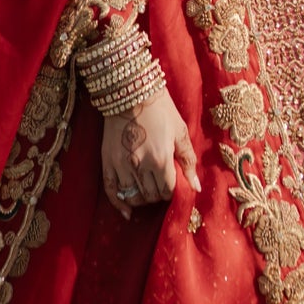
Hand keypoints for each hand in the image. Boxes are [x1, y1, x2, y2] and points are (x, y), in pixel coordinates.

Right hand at [101, 87, 200, 220]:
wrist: (131, 90)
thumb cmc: (160, 109)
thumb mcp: (180, 131)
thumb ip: (188, 161)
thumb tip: (196, 188)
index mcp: (161, 158)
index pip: (168, 191)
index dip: (172, 192)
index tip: (173, 185)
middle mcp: (140, 165)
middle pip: (151, 195)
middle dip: (158, 196)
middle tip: (161, 187)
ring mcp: (121, 164)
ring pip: (133, 196)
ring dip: (143, 199)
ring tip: (148, 192)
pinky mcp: (107, 161)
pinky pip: (111, 190)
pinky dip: (119, 204)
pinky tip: (127, 212)